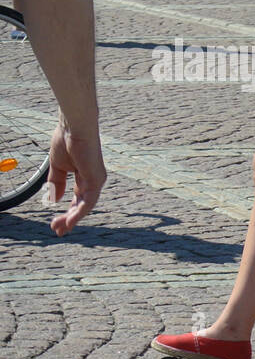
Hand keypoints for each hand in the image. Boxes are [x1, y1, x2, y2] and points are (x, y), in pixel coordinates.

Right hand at [47, 121, 106, 235]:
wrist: (73, 128)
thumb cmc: (66, 141)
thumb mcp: (58, 167)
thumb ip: (57, 183)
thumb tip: (54, 199)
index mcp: (85, 177)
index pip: (77, 200)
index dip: (68, 212)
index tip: (56, 223)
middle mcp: (93, 181)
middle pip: (82, 206)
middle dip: (69, 219)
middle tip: (57, 230)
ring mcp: (97, 181)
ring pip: (86, 206)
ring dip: (72, 218)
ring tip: (60, 228)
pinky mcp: (96, 179)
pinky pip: (89, 200)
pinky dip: (80, 211)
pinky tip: (70, 220)